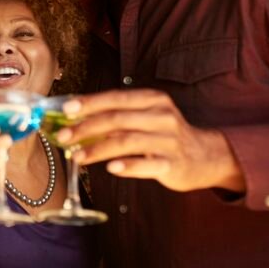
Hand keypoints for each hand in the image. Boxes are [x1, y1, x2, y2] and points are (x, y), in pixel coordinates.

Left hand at [58, 89, 245, 192]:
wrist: (205, 156)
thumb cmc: (165, 135)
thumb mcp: (147, 117)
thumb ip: (117, 116)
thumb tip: (74, 119)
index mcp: (152, 100)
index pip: (116, 98)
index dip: (89, 103)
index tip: (65, 110)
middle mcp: (162, 116)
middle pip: (117, 119)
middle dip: (86, 128)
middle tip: (63, 138)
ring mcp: (169, 140)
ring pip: (127, 141)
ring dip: (98, 149)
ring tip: (77, 157)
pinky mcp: (173, 163)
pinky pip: (147, 164)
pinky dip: (127, 165)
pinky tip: (110, 168)